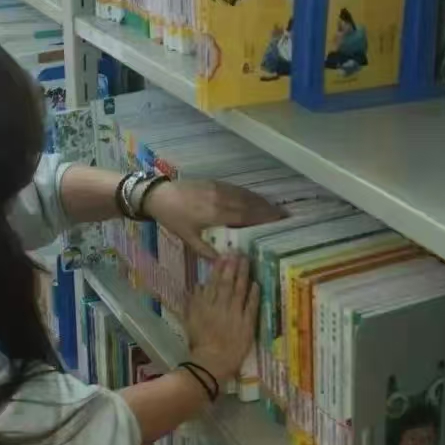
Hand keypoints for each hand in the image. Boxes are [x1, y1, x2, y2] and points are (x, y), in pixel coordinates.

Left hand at [145, 179, 283, 258]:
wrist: (159, 195)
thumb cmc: (173, 218)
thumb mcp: (188, 238)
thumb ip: (206, 251)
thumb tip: (223, 262)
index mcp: (216, 214)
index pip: (246, 216)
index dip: (264, 219)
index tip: (280, 222)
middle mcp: (221, 199)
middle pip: (250, 205)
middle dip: (268, 210)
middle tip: (285, 217)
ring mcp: (219, 189)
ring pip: (246, 195)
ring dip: (262, 202)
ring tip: (276, 210)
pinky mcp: (215, 183)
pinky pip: (237, 189)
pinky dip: (249, 195)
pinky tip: (256, 200)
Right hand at [185, 255, 258, 383]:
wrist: (211, 362)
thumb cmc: (199, 342)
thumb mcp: (190, 319)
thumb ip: (194, 301)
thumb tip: (199, 284)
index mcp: (206, 305)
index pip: (213, 282)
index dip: (219, 268)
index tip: (224, 255)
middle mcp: (221, 306)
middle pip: (228, 283)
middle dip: (233, 267)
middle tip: (238, 253)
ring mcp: (235, 315)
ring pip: (240, 291)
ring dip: (244, 275)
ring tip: (247, 262)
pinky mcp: (247, 324)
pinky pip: (251, 306)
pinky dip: (253, 295)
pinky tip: (256, 283)